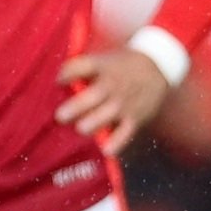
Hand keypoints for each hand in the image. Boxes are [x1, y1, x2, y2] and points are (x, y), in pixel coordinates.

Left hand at [56, 49, 172, 155]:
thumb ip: (81, 69)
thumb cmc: (119, 66)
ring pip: (108, 114)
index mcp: (103, 67)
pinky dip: (118, 141)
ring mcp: (124, 103)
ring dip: (93, 123)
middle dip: (77, 106)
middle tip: (60, 116)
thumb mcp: (103, 60)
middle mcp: (113, 85)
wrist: (158, 69)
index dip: (69, 72)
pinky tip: (106, 150)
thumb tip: (52, 80)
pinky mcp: (135, 118)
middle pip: (94, 95)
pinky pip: (126, 131)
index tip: (57, 81)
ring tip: (80, 129)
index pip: (84, 66)